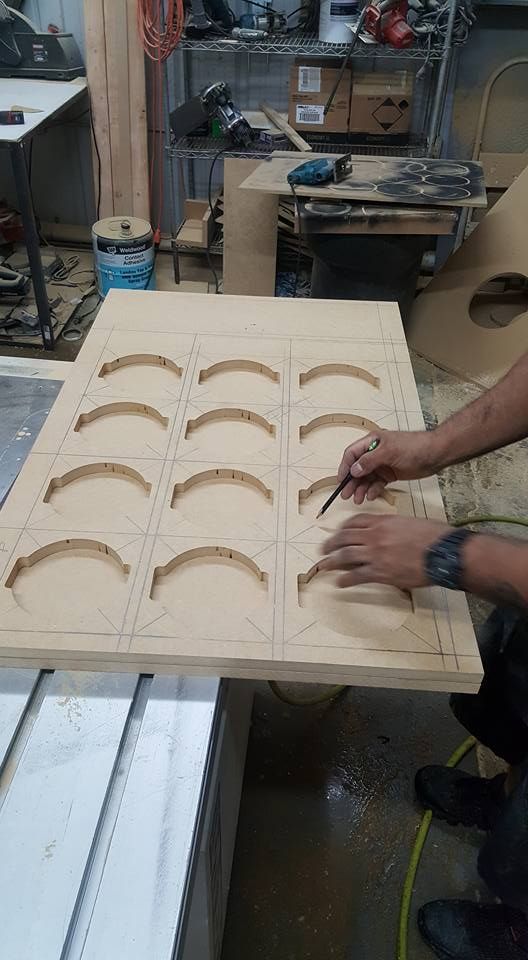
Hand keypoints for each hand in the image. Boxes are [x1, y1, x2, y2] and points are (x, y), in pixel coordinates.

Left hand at [320, 515, 452, 589]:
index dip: (342, 528)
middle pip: (344, 538)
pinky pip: (356, 576)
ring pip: (345, 556)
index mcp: (382, 521)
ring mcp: (375, 554)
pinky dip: (345, 580)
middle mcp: (374, 536)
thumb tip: (386, 532)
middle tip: (323, 549)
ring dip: (331, 562)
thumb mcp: (409, 522)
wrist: (443, 552)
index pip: (354, 521)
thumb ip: (393, 526)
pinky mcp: (380, 572)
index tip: (338, 533)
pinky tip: (340, 583)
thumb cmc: (433, 536)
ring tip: (325, 565)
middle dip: (331, 544)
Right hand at [337, 429, 438, 504]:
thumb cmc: (414, 446)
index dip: (345, 467)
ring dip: (361, 488)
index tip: (341, 480)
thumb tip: (354, 470)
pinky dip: (373, 490)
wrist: (436, 454)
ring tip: (358, 499)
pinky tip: (371, 496)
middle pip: (358, 468)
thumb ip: (369, 461)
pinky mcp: (391, 474)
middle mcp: (375, 452)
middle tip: (346, 495)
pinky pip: (378, 483)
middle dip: (351, 482)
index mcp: (372, 441)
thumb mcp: (389, 452)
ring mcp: (383, 464)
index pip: (352, 454)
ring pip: (367, 478)